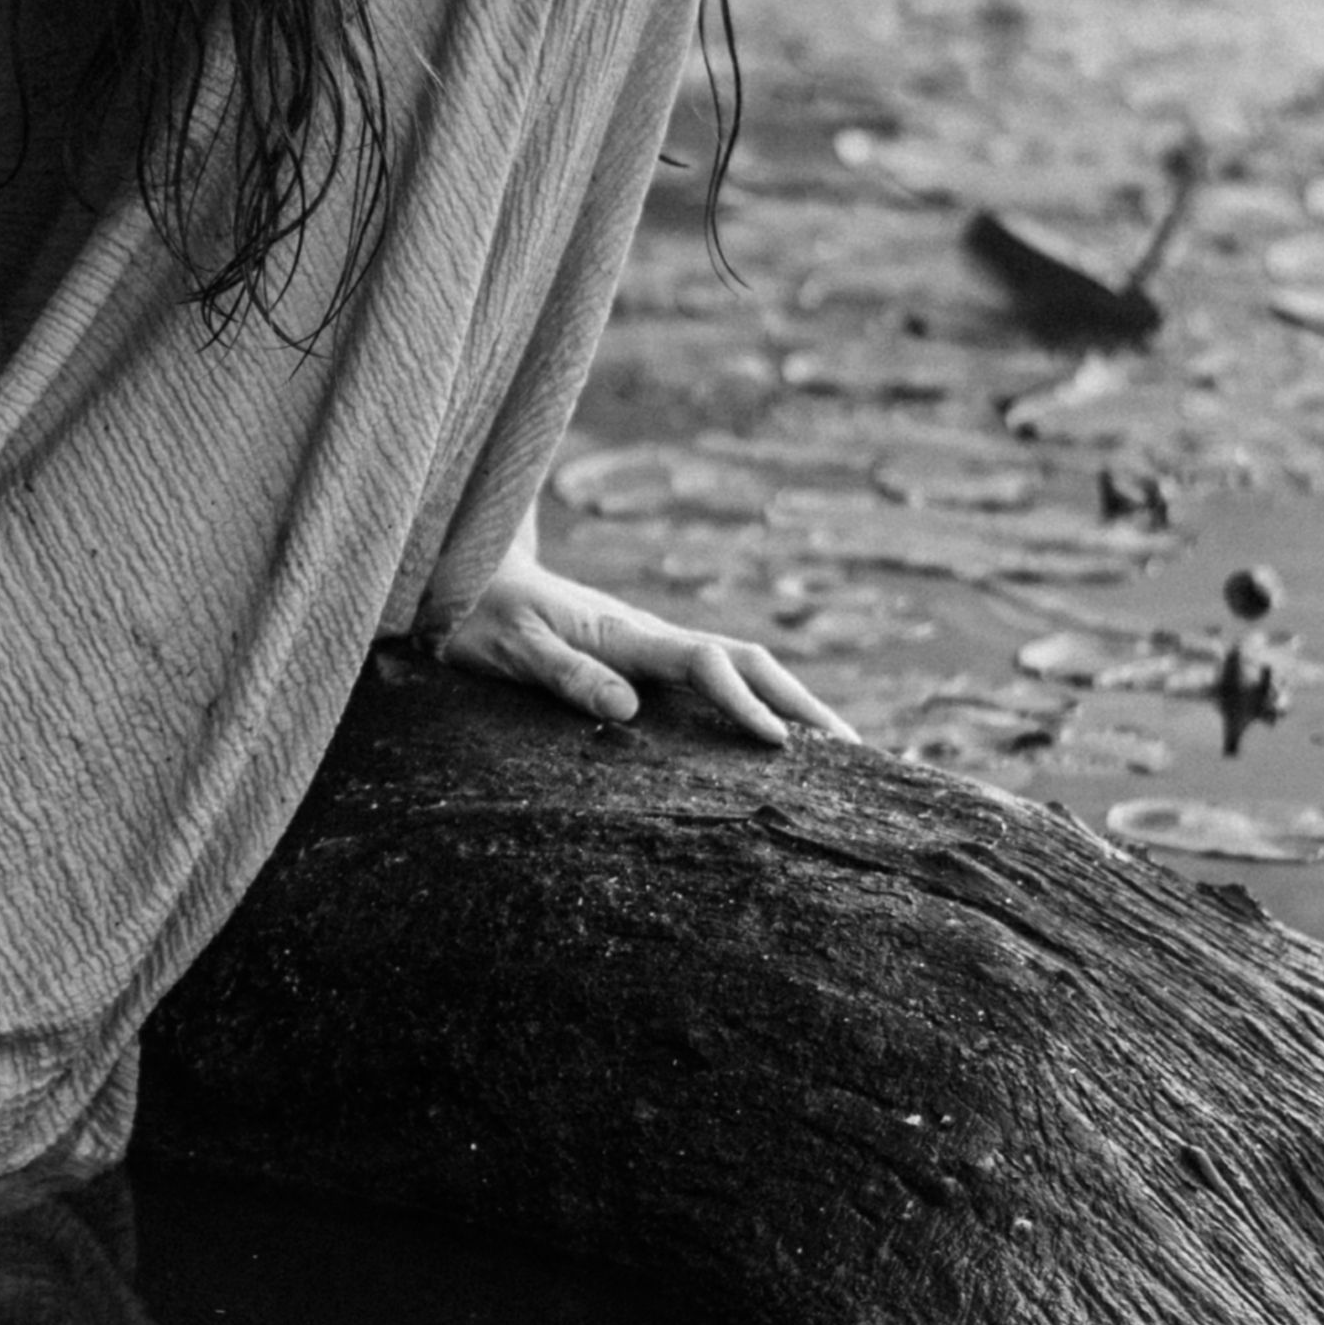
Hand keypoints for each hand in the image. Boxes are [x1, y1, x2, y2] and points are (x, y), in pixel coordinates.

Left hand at [430, 538, 854, 747]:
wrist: (468, 573)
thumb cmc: (482, 617)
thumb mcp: (511, 652)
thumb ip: (565, 676)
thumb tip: (628, 711)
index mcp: (626, 634)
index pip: (706, 665)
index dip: (745, 704)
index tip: (780, 745)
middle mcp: (652, 636)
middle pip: (749, 660)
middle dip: (802, 702)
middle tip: (855, 750)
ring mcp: (654, 644)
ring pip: (743, 666)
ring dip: (793, 700)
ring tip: (841, 747)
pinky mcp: (647, 657)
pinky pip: (718, 678)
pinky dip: (761, 700)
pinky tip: (778, 733)